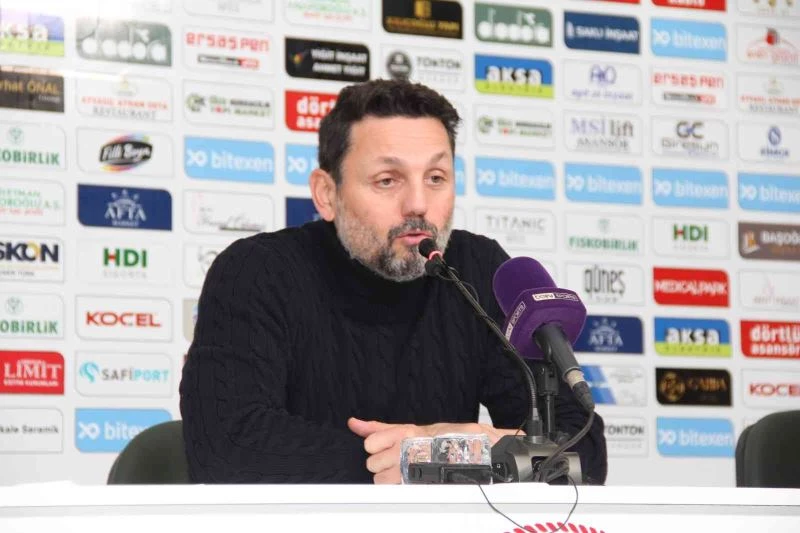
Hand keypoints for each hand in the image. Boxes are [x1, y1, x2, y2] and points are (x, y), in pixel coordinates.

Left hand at [347, 418, 518, 483]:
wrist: (478, 450)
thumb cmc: (446, 438)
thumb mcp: (411, 428)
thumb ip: (380, 428)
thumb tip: (354, 423)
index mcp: (406, 432)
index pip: (371, 442)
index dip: (376, 447)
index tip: (386, 446)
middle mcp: (407, 449)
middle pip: (373, 462)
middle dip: (383, 463)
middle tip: (399, 459)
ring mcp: (413, 468)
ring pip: (381, 479)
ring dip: (390, 478)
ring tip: (406, 471)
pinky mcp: (420, 483)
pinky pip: (395, 490)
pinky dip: (400, 488)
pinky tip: (410, 481)